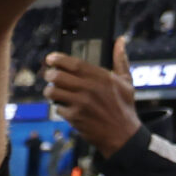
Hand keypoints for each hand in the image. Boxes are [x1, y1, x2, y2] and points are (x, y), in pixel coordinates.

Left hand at [43, 39, 140, 156]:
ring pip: (53, 92)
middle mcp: (90, 88)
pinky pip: (57, 108)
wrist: (122, 134)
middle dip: (50, 75)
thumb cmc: (124, 106)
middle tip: (49, 75)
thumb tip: (120, 41)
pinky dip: (58, 107)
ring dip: (49, 91)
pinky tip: (65, 106)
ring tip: (52, 91)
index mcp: (102, 76)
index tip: (50, 58)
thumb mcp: (126, 81)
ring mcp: (81, 103)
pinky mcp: (74, 117)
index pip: (74, 64)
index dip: (59, 59)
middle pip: (59, 76)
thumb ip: (120, 59)